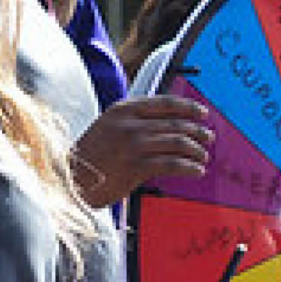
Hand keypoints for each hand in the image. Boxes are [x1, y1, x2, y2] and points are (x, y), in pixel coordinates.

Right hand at [72, 96, 213, 207]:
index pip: (165, 103)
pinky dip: (189, 167)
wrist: (72, 179)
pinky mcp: (137, 166)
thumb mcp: (109, 126)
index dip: (189, 107)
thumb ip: (135, 120)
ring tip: (203, 157)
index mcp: (124, 109)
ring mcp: (134, 144)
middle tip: (209, 138)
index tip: (203, 113)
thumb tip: (168, 123)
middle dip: (197, 131)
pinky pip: (172, 163)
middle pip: (175, 123)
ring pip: (177, 142)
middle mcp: (130, 124)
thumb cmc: (91, 156)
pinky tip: (197, 170)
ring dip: (196, 150)